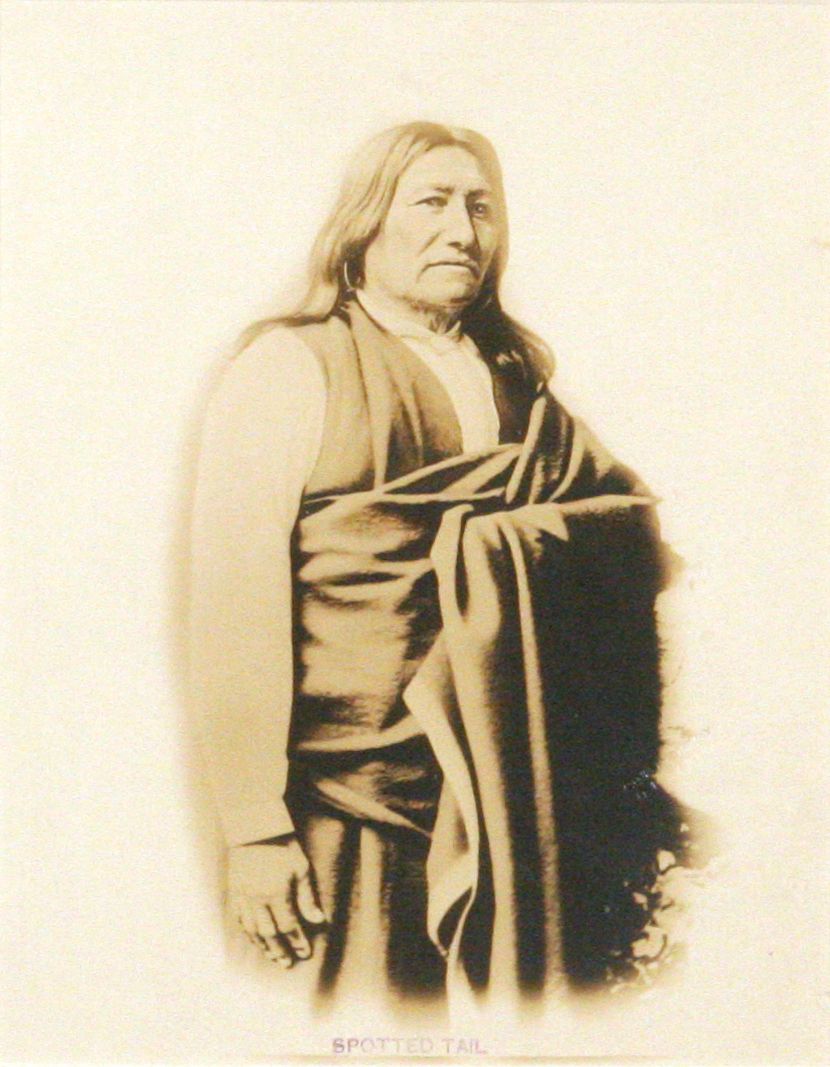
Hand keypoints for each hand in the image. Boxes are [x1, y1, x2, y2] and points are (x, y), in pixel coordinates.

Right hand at [227, 836, 326, 966]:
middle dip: (280, 950)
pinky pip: (239, 919)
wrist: (255, 827)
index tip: (305, 953)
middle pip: (269, 933)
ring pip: (252, 929)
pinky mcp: (234, 891)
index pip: (289, 926)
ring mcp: (243, 896)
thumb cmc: (283, 844)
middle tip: (287, 963)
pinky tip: (254, 939)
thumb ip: (307, 897)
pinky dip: (247, 932)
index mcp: (276, 893)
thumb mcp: (301, 868)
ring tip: (272, 956)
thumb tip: (319, 921)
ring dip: (263, 945)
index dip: (298, 941)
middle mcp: (257, 899)